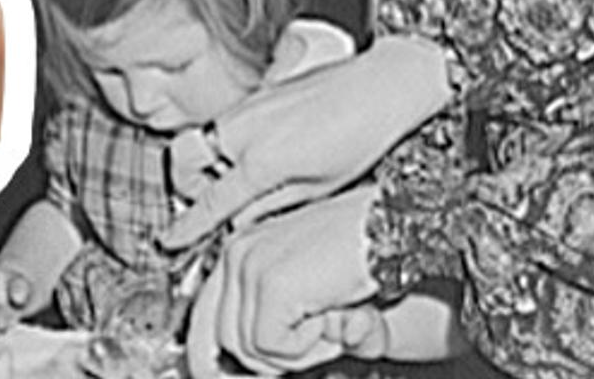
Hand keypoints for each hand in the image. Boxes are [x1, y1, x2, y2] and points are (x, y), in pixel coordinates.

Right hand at [162, 40, 449, 251]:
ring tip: (242, 178)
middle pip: (183, 159)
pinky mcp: (259, 93)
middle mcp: (245, 128)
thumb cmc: (363, 135)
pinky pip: (226, 122)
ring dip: (207, 161)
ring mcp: (249, 106)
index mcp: (261, 160)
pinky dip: (229, 142)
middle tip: (208, 200)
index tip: (170, 239)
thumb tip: (240, 221)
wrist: (384, 87)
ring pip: (202, 137)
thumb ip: (272, 206)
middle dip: (185, 182)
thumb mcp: (321, 188)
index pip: (210, 202)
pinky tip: (262, 153)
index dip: (187, 226)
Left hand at [189, 186, 380, 376]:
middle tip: (313, 347)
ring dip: (295, 355)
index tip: (236, 373)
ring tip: (328, 328)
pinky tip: (332, 320)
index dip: (219, 354)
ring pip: (248, 349)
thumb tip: (246, 363)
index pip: (203, 316)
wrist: (390, 228)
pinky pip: (272, 346)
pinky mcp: (272, 283)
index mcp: (239, 251)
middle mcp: (237, 254)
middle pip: (224, 339)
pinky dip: (308, 348)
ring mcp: (250, 266)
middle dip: (268, 360)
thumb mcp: (307, 291)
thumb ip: (273, 321)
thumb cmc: (359, 256)